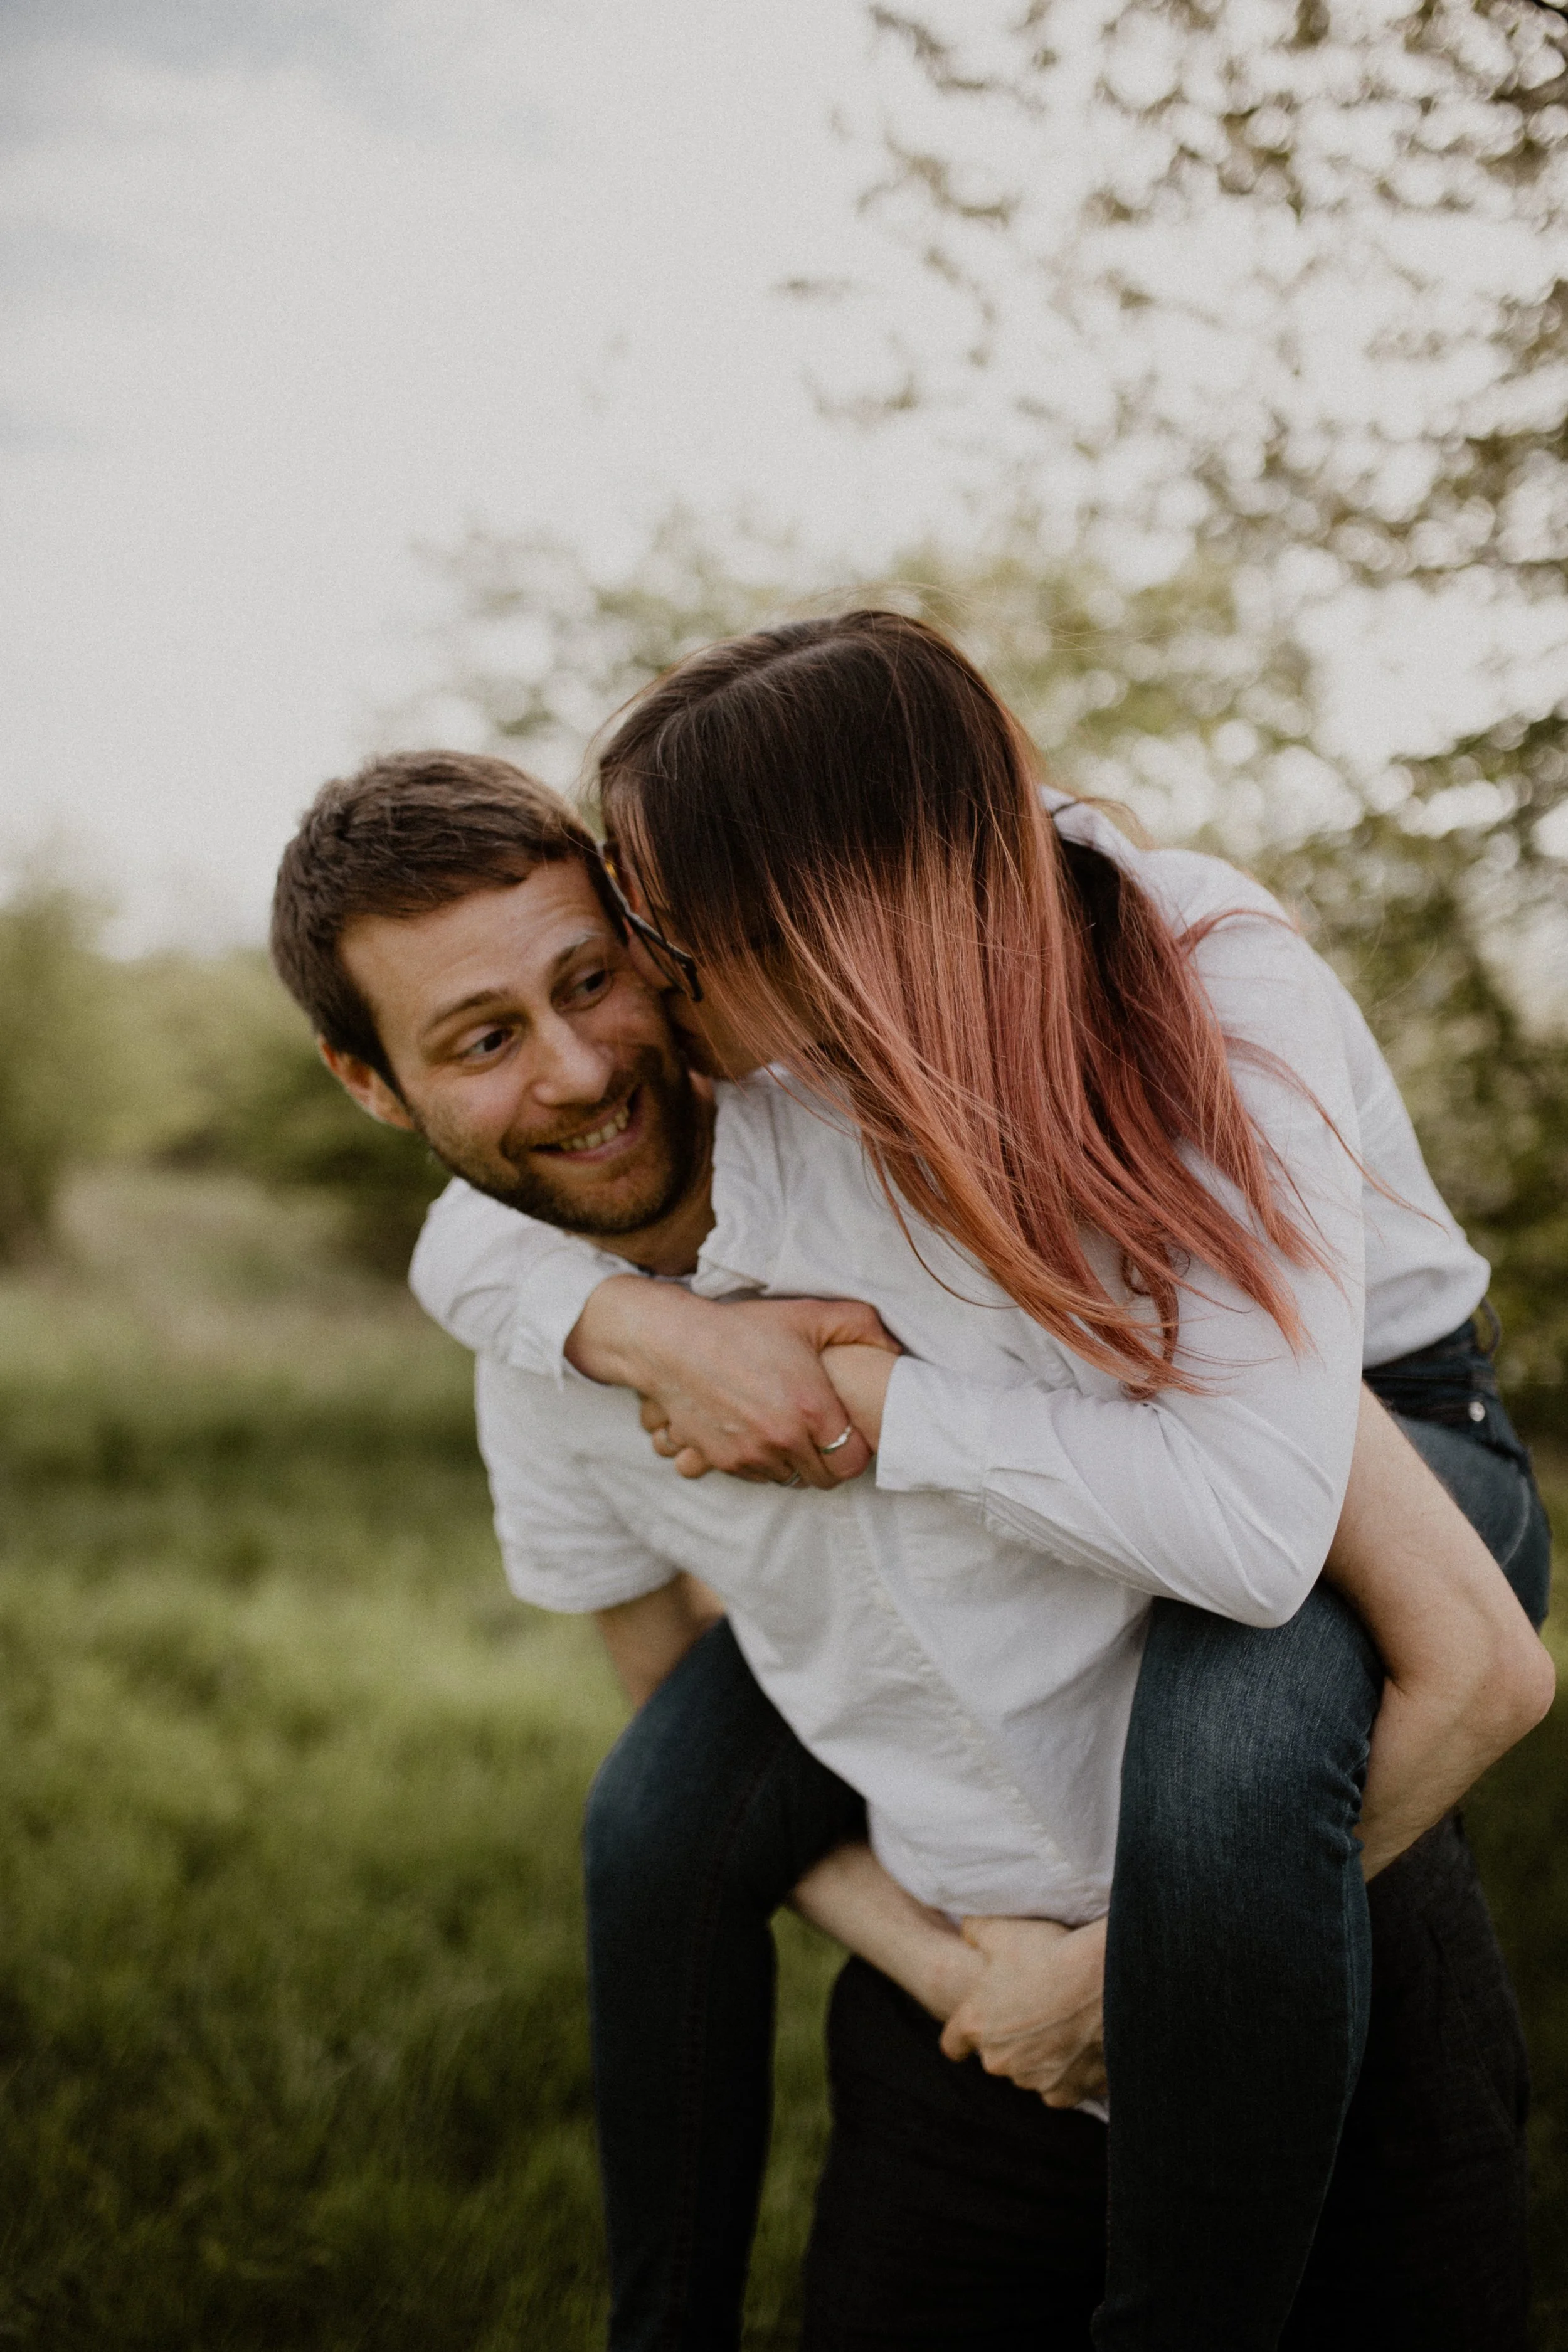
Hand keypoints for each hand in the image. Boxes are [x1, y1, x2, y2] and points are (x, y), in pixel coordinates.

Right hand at [567, 1280, 898, 1489]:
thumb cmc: (742, 1327)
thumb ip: (861, 1327)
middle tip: (824, 1435)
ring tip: (791, 1430)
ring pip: (791, 1479)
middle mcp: (784, 1440)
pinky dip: (764, 1462)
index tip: (849, 1432)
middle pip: (825, 1479)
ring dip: (795, 1462)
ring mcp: (751, 1455)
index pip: (854, 1461)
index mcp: (812, 1409)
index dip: (856, 1450)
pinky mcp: (723, 1462)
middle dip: (829, 1461)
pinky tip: (761, 1432)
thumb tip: (897, 1350)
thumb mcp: (807, 1315)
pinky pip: (758, 1477)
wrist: (672, 1344)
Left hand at [939, 1915, 1106, 2107]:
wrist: (1108, 1981)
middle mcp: (998, 2061)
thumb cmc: (1051, 1953)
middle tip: (1035, 2011)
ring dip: (1039, 2056)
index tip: (978, 2024)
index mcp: (976, 2025)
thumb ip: (975, 1933)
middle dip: (1010, 2039)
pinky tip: (1080, 2046)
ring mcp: (1032, 2080)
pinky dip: (1068, 2073)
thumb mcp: (1001, 1930)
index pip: (953, 2044)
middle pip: (995, 2056)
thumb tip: (968, 1933)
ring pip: (1028, 2072)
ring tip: (1062, 2024)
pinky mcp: (1065, 2093)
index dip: (964, 2033)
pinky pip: (1060, 2088)